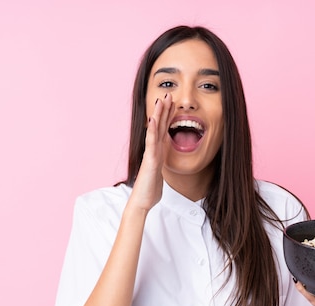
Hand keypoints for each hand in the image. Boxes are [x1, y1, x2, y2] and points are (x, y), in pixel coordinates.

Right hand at [129, 94, 174, 211]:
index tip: (172, 103)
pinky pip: (151, 143)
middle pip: (158, 125)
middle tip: (168, 94)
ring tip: (162, 99)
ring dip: (158, 114)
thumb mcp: (159, 173)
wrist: (142, 202)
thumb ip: (160, 164)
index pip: (162, 130)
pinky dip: (152, 130)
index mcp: (157, 152)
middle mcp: (153, 150)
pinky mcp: (150, 161)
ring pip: (154, 130)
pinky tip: (153, 119)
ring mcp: (150, 154)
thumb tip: (162, 161)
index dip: (167, 116)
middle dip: (164, 110)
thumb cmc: (150, 190)